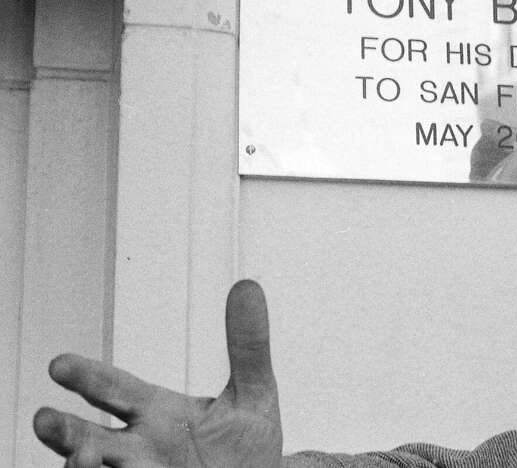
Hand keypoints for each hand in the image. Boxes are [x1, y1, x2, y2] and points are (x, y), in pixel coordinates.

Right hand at [33, 279, 283, 466]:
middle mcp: (142, 448)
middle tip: (43, 419)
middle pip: (91, 438)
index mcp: (158, 414)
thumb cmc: (248, 447)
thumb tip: (247, 286)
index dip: (88, 379)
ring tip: (80, 458)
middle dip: (66, 431)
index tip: (59, 364)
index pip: (116, 391)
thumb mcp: (254, 393)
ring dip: (81, 467)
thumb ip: (248, 345)